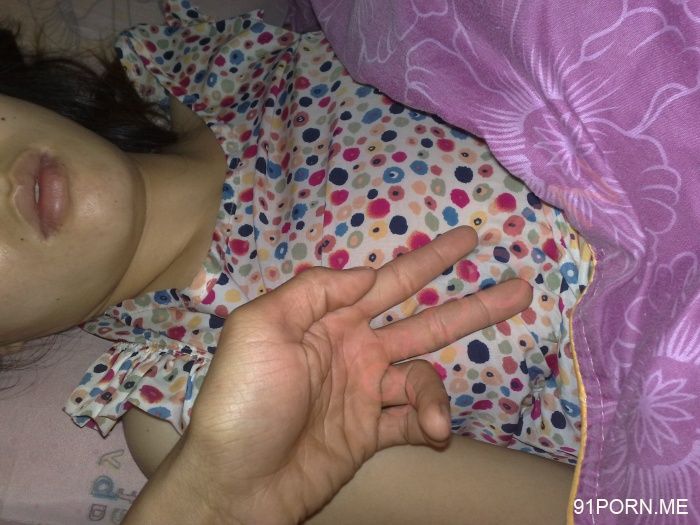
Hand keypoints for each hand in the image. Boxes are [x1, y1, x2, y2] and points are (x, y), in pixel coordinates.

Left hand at [151, 226, 531, 523]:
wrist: (238, 483)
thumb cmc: (245, 400)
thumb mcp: (261, 328)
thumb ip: (312, 292)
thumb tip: (367, 273)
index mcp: (328, 320)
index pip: (387, 281)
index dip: (428, 260)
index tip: (468, 240)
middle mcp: (353, 350)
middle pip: (424, 321)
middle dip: (471, 305)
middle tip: (519, 288)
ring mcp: (364, 393)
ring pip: (422, 378)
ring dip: (435, 395)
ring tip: (435, 420)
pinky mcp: (370, 434)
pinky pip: (412, 422)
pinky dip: (428, 424)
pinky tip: (433, 434)